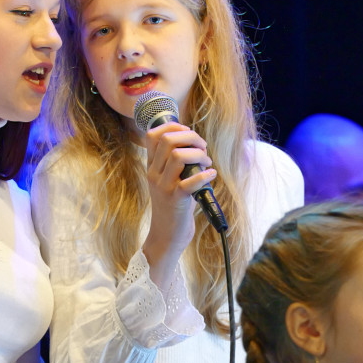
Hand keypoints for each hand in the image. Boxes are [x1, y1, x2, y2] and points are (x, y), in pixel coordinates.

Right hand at [141, 122, 215, 287]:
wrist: (166, 236)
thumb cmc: (173, 206)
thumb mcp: (168, 181)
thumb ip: (174, 163)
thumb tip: (194, 142)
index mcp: (152, 167)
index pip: (153, 135)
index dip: (172, 126)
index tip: (187, 132)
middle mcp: (154, 174)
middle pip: (168, 140)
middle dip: (190, 137)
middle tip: (202, 147)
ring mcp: (163, 187)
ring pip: (178, 156)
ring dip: (198, 154)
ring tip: (206, 162)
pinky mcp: (176, 200)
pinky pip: (190, 182)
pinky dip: (204, 175)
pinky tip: (211, 175)